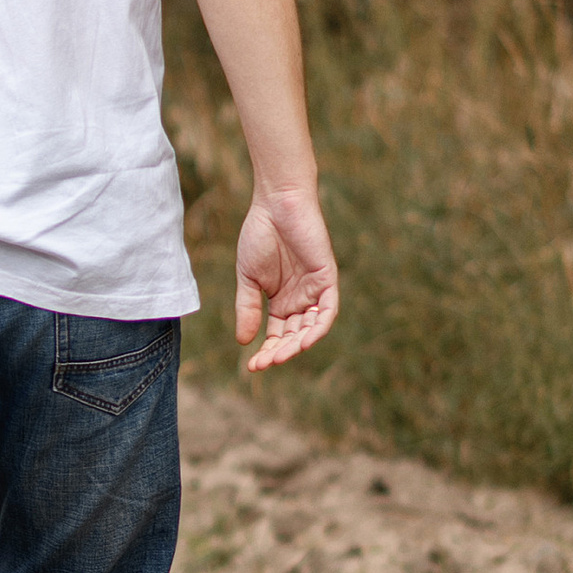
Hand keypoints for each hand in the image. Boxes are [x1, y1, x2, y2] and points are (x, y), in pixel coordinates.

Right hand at [235, 183, 339, 371]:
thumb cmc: (260, 236)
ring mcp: (315, 290)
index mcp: (281, 300)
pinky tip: (306, 340)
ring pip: (312, 327)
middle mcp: (301, 299)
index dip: (267, 352)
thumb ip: (247, 309)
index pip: (278, 335)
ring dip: (299, 344)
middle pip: (295, 335)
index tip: (252, 367)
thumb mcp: (248, 279)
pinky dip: (319, 326)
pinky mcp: (327, 278)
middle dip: (282, 352)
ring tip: (281, 356)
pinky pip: (328, 310)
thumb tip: (243, 342)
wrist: (275, 205)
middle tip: (265, 363)